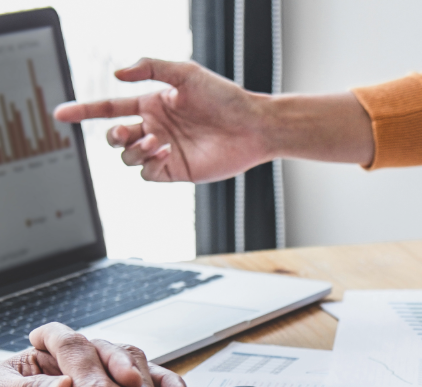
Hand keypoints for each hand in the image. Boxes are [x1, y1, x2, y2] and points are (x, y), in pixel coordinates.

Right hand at [54, 58, 269, 182]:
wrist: (251, 126)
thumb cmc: (223, 96)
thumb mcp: (185, 72)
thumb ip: (150, 67)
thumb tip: (117, 73)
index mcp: (152, 104)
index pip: (110, 109)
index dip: (84, 111)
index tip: (60, 114)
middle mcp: (155, 128)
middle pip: (115, 137)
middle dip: (114, 136)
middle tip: (126, 132)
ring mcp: (164, 151)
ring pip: (128, 158)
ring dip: (134, 149)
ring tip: (157, 140)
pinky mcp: (176, 170)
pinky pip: (147, 174)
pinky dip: (148, 164)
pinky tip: (165, 151)